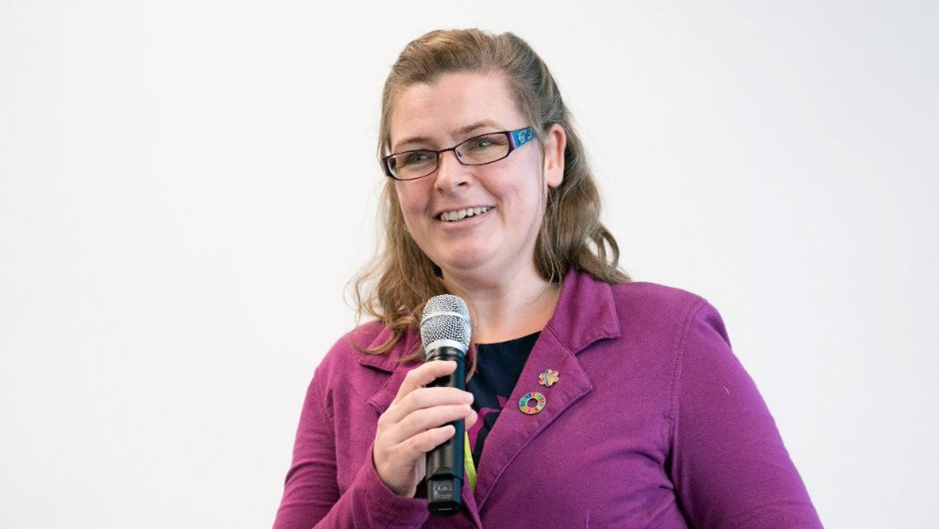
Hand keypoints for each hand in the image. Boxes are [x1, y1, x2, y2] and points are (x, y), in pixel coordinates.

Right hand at [372, 360, 477, 497]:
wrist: (386, 483)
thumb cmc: (407, 452)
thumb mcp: (424, 432)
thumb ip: (446, 419)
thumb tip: (471, 412)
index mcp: (397, 407)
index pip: (411, 380)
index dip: (431, 369)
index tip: (452, 366)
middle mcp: (390, 419)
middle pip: (418, 398)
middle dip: (447, 395)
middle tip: (467, 399)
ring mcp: (390, 438)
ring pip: (418, 418)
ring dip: (445, 412)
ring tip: (464, 412)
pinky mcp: (395, 458)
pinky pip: (417, 443)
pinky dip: (436, 435)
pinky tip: (451, 432)